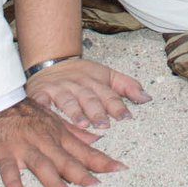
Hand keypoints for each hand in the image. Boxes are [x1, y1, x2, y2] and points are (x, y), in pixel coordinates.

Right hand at [0, 96, 124, 186]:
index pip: (84, 150)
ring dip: (52, 179)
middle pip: (65, 159)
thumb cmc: (24, 114)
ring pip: (41, 163)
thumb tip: (96, 141)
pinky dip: (13, 181)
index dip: (102, 160)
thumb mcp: (52, 121)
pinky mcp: (5, 151)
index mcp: (58, 134)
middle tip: (94, 185)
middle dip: (81, 173)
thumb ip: (73, 133)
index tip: (120, 168)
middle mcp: (44, 140)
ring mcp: (25, 145)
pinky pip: (8, 168)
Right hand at [26, 57, 151, 128]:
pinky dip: (45, 110)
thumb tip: (147, 98)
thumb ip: (127, 86)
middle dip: (97, 112)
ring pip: (68, 102)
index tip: (126, 117)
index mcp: (95, 82)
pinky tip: (49, 118)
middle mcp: (78, 86)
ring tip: (82, 124)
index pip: (109, 95)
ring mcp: (59, 89)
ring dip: (75, 113)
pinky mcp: (40, 94)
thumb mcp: (107, 76)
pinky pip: (42, 103)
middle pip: (89, 99)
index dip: (117, 106)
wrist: (52, 62)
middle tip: (104, 124)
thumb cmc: (82, 75)